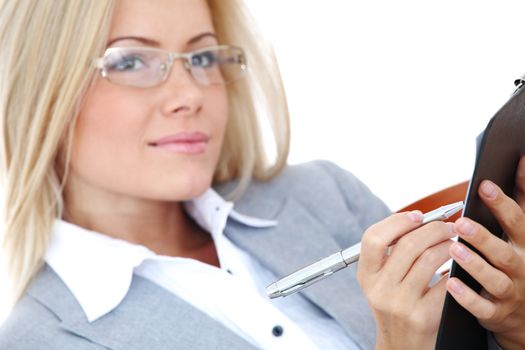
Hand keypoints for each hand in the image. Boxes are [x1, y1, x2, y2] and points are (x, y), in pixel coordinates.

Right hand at [357, 212, 454, 349]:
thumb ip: (390, 254)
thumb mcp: (382, 281)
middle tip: (448, 225)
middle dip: (433, 228)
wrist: (403, 346)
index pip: (373, 238)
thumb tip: (420, 219)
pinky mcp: (423, 317)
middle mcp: (379, 289)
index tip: (418, 215)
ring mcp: (400, 304)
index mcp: (366, 275)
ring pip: (429, 259)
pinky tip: (458, 266)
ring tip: (455, 242)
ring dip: (448, 244)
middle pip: (407, 244)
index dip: (397, 221)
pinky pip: (446, 283)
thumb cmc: (396, 305)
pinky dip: (456, 270)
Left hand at [446, 179, 524, 349]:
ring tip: (454, 250)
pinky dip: (468, 298)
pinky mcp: (497, 314)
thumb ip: (522, 198)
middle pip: (504, 252)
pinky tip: (452, 285)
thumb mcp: (523, 231)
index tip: (484, 186)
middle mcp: (521, 268)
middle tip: (461, 223)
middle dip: (484, 237)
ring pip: (494, 279)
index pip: (517, 221)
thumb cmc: (518, 261)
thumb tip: (521, 161)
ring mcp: (510, 292)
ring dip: (474, 265)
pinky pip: (483, 308)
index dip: (502, 204)